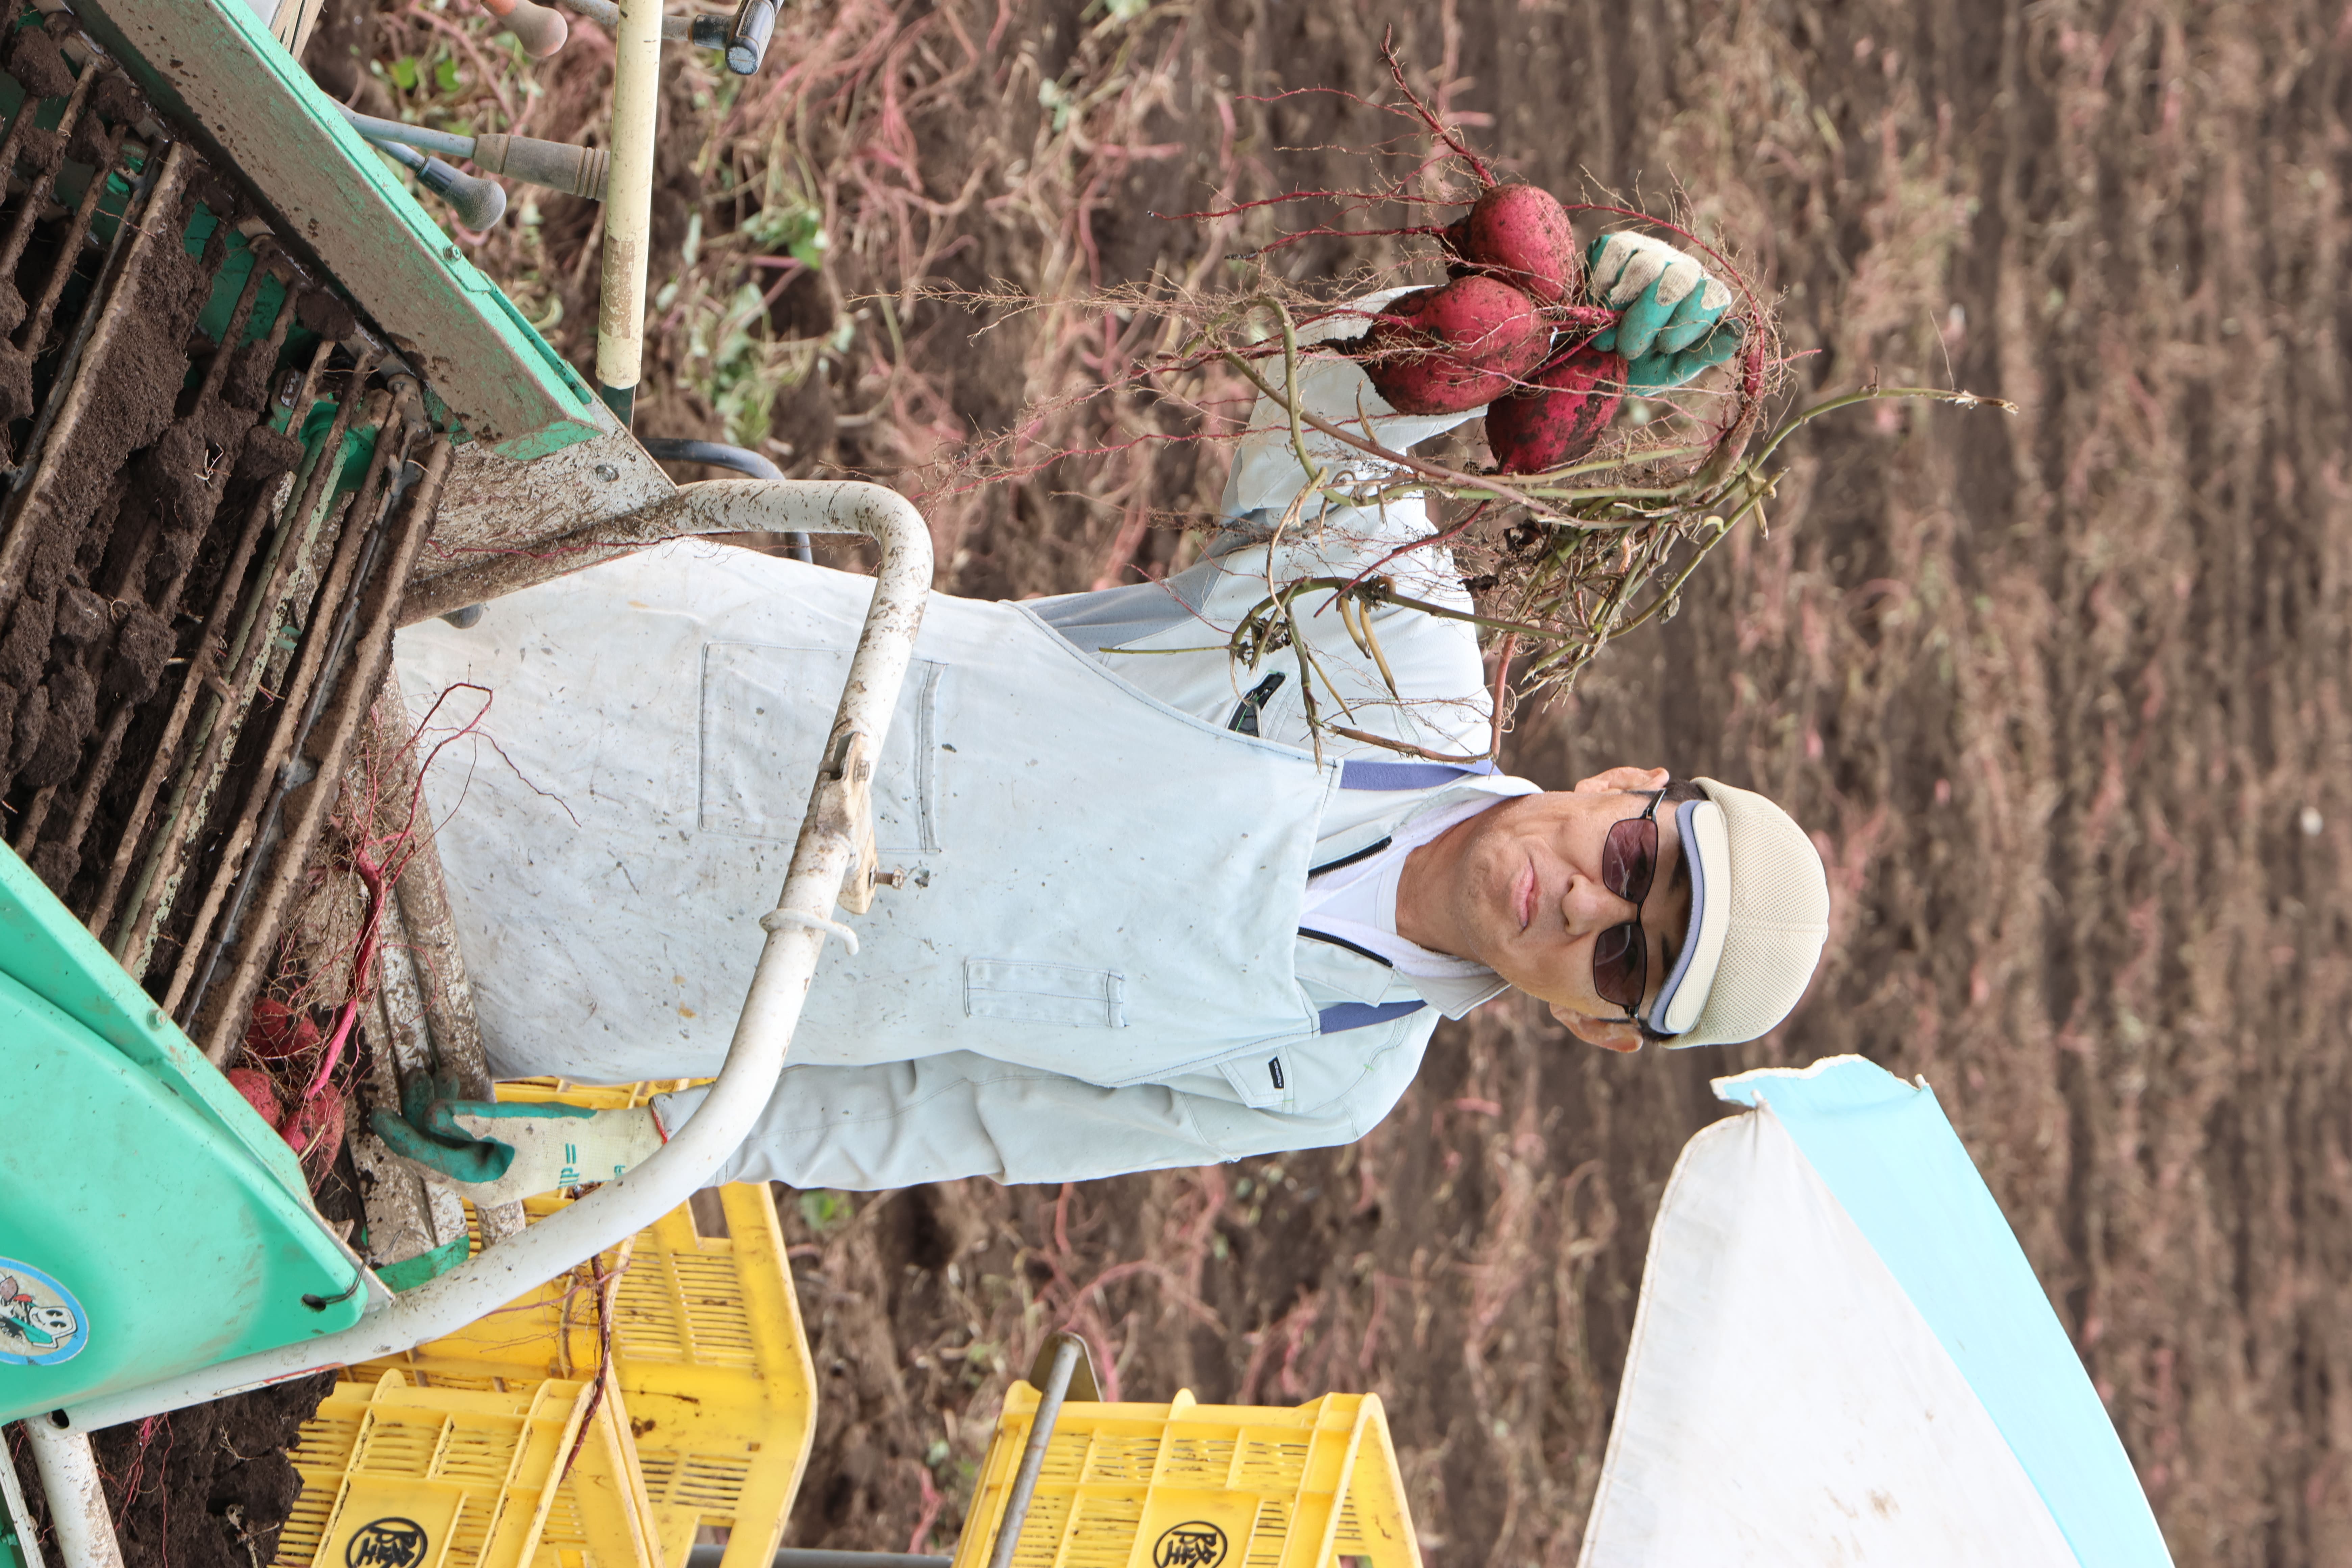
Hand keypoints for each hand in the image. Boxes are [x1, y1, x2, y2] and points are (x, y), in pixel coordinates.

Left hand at [369, 1070, 657, 1204]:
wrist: (603, 1143)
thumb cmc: (565, 1136)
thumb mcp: (517, 1124)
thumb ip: (472, 1120)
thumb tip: (431, 1114)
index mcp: (479, 1184)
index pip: (427, 1159)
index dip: (400, 1136)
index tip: (377, 1114)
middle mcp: (477, 1181)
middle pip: (432, 1148)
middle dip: (418, 1113)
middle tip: (411, 1078)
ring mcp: (487, 1168)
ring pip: (447, 1138)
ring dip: (437, 1107)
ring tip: (432, 1073)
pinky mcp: (497, 1153)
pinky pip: (464, 1133)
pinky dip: (457, 1110)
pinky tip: (454, 1084)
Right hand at [1585, 232, 1743, 393]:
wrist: (1591, 355)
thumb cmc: (1637, 365)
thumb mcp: (1673, 369)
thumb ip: (1706, 353)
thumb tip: (1739, 329)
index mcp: (1703, 298)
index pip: (1711, 295)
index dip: (1689, 321)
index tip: (1664, 347)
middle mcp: (1682, 269)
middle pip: (1676, 279)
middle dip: (1648, 318)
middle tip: (1628, 350)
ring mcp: (1651, 252)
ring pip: (1644, 265)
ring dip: (1620, 307)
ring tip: (1606, 337)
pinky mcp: (1618, 245)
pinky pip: (1614, 251)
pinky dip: (1601, 284)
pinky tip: (1596, 306)